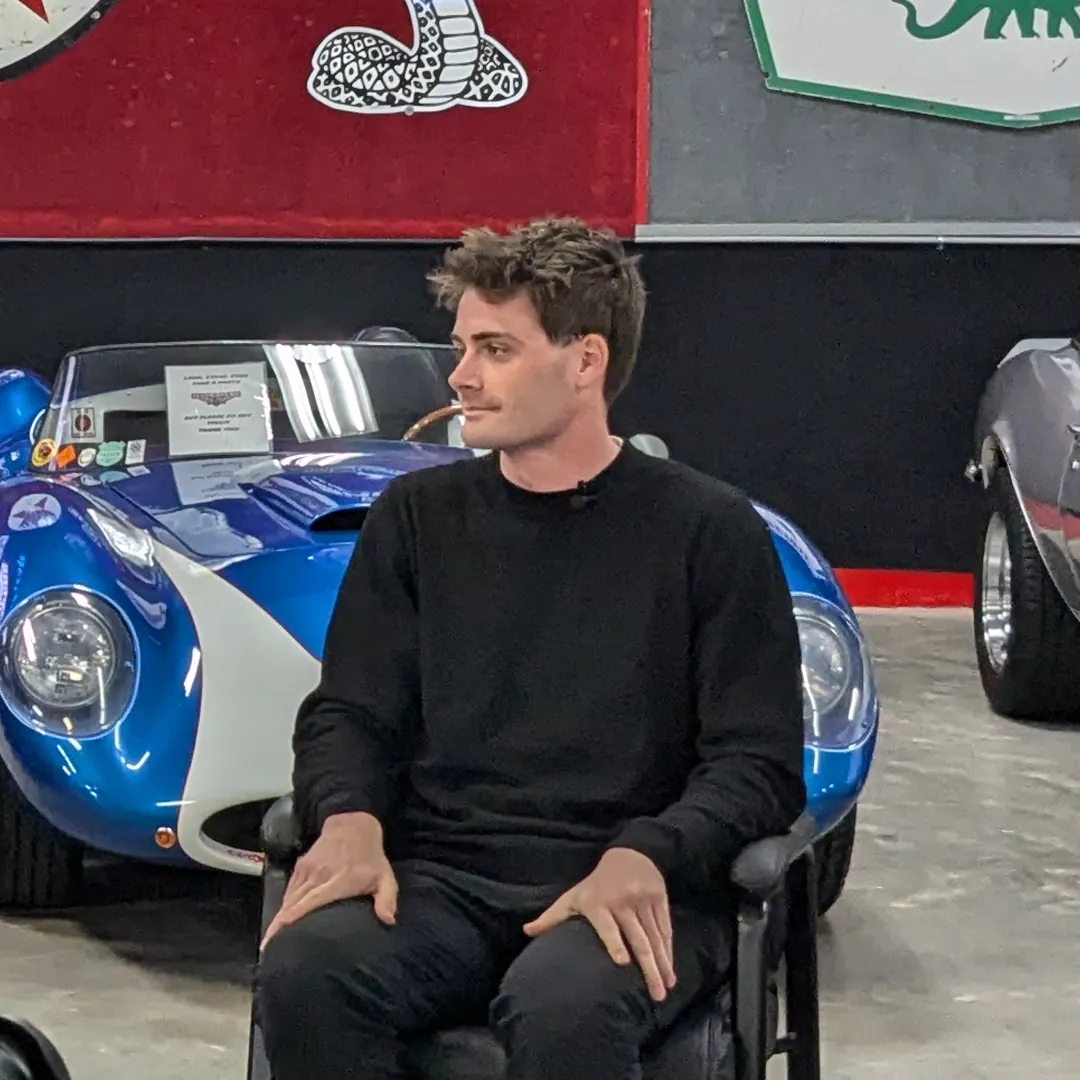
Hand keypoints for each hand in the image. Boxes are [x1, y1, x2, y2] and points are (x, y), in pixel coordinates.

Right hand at [260, 811, 397, 949]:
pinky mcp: (300, 867)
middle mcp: (318, 876)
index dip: (292, 921)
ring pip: (287, 899)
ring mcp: (306, 870)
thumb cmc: (370, 858)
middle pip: (292, 905)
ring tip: (270, 943)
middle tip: (270, 951)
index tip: (277, 940)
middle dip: (278, 928)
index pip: (310, 903)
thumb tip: (388, 920)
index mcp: (337, 881)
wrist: (353, 826)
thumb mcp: (385, 877)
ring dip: (278, 920)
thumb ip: (387, 899)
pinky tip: (279, 923)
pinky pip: (288, 890)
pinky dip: (283, 907)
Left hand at [522, 847, 676, 1001]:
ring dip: (662, 963)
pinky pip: (665, 928)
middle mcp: (623, 902)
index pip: (607, 926)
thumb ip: (553, 916)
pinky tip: (671, 969)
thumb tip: (526, 931)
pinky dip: (669, 950)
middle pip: (638, 938)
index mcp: (599, 903)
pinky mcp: (660, 899)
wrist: (630, 853)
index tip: (622, 962)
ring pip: (655, 936)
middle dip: (648, 967)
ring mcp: (644, 900)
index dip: (614, 942)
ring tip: (666, 988)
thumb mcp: (574, 895)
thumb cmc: (596, 883)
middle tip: (655, 994)